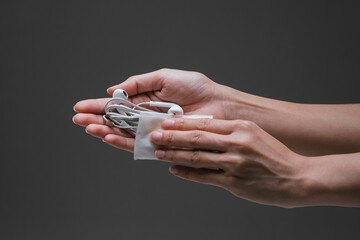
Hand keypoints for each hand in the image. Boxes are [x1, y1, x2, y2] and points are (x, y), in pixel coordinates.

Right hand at [73, 68, 233, 151]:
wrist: (218, 104)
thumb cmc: (196, 88)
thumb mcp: (163, 77)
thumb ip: (138, 83)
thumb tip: (112, 89)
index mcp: (145, 100)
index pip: (116, 105)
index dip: (97, 106)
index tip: (79, 106)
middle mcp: (145, 117)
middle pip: (116, 121)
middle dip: (95, 120)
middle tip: (78, 119)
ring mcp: (152, 130)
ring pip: (123, 134)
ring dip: (104, 131)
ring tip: (89, 127)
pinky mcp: (161, 143)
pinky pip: (138, 144)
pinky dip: (122, 142)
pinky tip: (108, 137)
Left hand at [150, 118, 311, 207]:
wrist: (298, 177)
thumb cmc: (276, 155)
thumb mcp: (254, 134)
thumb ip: (231, 132)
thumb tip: (204, 132)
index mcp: (241, 128)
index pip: (205, 123)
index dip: (182, 123)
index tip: (166, 122)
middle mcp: (237, 143)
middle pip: (197, 138)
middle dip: (172, 137)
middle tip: (154, 135)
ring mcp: (235, 163)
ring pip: (197, 157)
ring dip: (175, 155)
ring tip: (159, 152)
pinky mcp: (234, 182)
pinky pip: (205, 176)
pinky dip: (188, 173)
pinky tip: (175, 170)